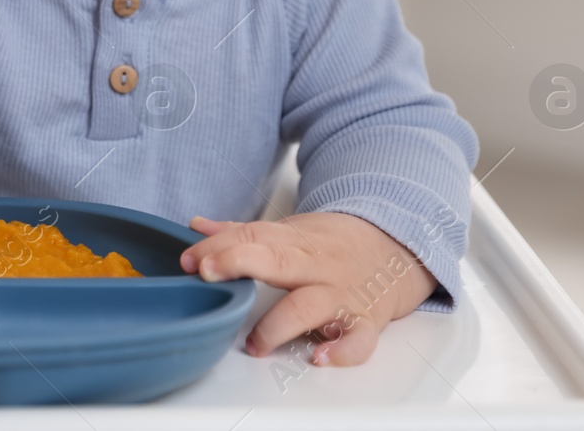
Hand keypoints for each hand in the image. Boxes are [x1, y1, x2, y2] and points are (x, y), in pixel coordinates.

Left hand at [180, 212, 434, 366]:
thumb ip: (241, 233)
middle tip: (206, 273)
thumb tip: (197, 227)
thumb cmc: (332, 244)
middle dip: (239, 263)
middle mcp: (315, 266)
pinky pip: (357, 340)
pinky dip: (341, 351)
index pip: (252, 237)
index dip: (218, 246)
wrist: (394, 247)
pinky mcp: (365, 322)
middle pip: (276, 260)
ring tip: (254, 344)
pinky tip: (318, 357)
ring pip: (309, 306)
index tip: (188, 258)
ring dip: (278, 324)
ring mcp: (341, 295)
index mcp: (294, 242)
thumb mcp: (289, 231)